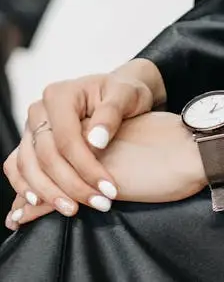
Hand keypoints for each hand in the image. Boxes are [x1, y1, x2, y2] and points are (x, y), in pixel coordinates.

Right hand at [3, 59, 165, 229]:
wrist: (117, 94)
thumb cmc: (123, 93)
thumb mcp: (127, 95)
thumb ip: (112, 113)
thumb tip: (96, 141)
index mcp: (60, 95)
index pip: (67, 139)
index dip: (87, 168)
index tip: (109, 189)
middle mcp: (39, 110)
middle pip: (46, 156)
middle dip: (72, 185)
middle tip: (100, 203)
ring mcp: (31, 128)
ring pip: (28, 167)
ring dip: (50, 194)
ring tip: (74, 210)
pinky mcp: (29, 144)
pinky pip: (17, 169)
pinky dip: (26, 188)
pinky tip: (42, 205)